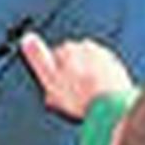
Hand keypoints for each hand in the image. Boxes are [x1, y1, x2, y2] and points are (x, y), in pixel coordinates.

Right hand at [19, 32, 133, 120]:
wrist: (113, 106)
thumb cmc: (82, 96)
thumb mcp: (49, 78)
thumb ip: (37, 57)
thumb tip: (26, 38)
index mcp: (67, 48)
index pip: (55, 57)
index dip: (54, 76)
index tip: (57, 90)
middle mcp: (86, 48)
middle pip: (74, 62)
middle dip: (72, 77)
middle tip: (72, 98)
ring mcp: (104, 58)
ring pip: (90, 68)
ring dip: (88, 80)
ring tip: (86, 101)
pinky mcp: (118, 69)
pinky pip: (105, 76)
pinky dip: (102, 85)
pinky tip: (99, 99)